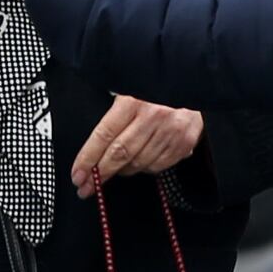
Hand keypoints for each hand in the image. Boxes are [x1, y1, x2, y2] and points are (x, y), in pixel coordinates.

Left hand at [73, 95, 201, 190]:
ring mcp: (171, 130)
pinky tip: (140, 160)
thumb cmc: (156, 89)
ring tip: (115, 168)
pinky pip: (157, 166)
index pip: (104, 135)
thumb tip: (90, 149)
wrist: (195, 84)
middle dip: (100, 173)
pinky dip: (144, 168)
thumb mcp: (130, 89)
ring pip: (138, 163)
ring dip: (122, 170)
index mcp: (134, 99)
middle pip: (120, 154)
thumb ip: (112, 112)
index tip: (78, 175)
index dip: (87, 158)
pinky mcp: (184, 142)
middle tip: (86, 186)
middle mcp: (154, 115)